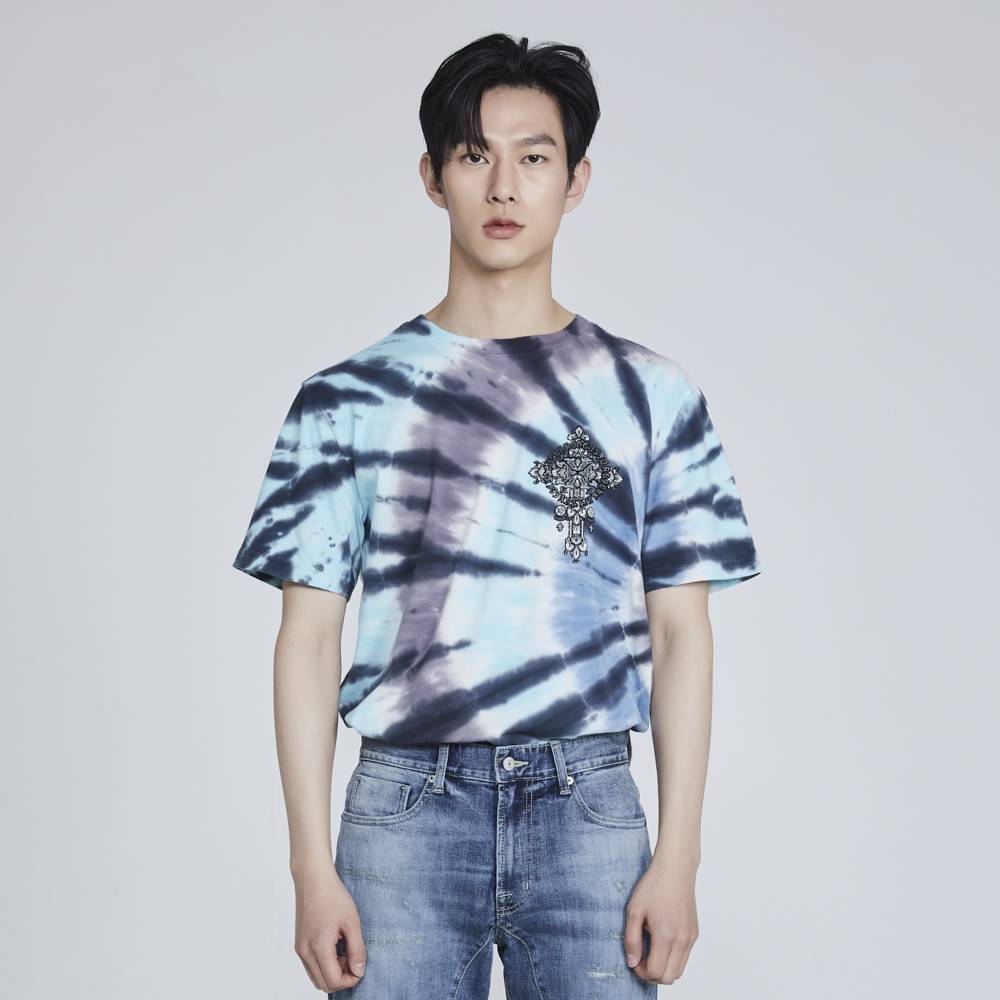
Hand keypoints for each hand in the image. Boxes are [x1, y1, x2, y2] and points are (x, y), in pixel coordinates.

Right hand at [293, 865, 366, 991]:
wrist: (313, 879)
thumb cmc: (333, 895)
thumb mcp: (352, 921)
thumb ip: (357, 949)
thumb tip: (359, 971)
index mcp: (318, 946)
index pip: (334, 981)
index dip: (351, 980)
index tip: (361, 966)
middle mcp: (305, 952)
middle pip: (324, 984)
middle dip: (342, 978)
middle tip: (354, 959)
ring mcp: (300, 949)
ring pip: (316, 978)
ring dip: (332, 973)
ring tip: (345, 952)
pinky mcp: (299, 944)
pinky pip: (311, 967)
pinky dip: (324, 966)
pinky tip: (336, 948)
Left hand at [623, 861, 698, 984]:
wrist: (675, 869)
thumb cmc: (653, 886)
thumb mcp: (634, 910)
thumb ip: (632, 940)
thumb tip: (632, 962)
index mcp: (666, 935)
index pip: (655, 972)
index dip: (641, 972)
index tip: (634, 960)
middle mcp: (682, 940)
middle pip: (669, 977)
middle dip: (652, 975)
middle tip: (641, 960)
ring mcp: (690, 937)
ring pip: (679, 970)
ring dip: (664, 968)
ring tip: (650, 952)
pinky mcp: (694, 933)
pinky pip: (685, 957)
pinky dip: (673, 959)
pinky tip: (661, 942)